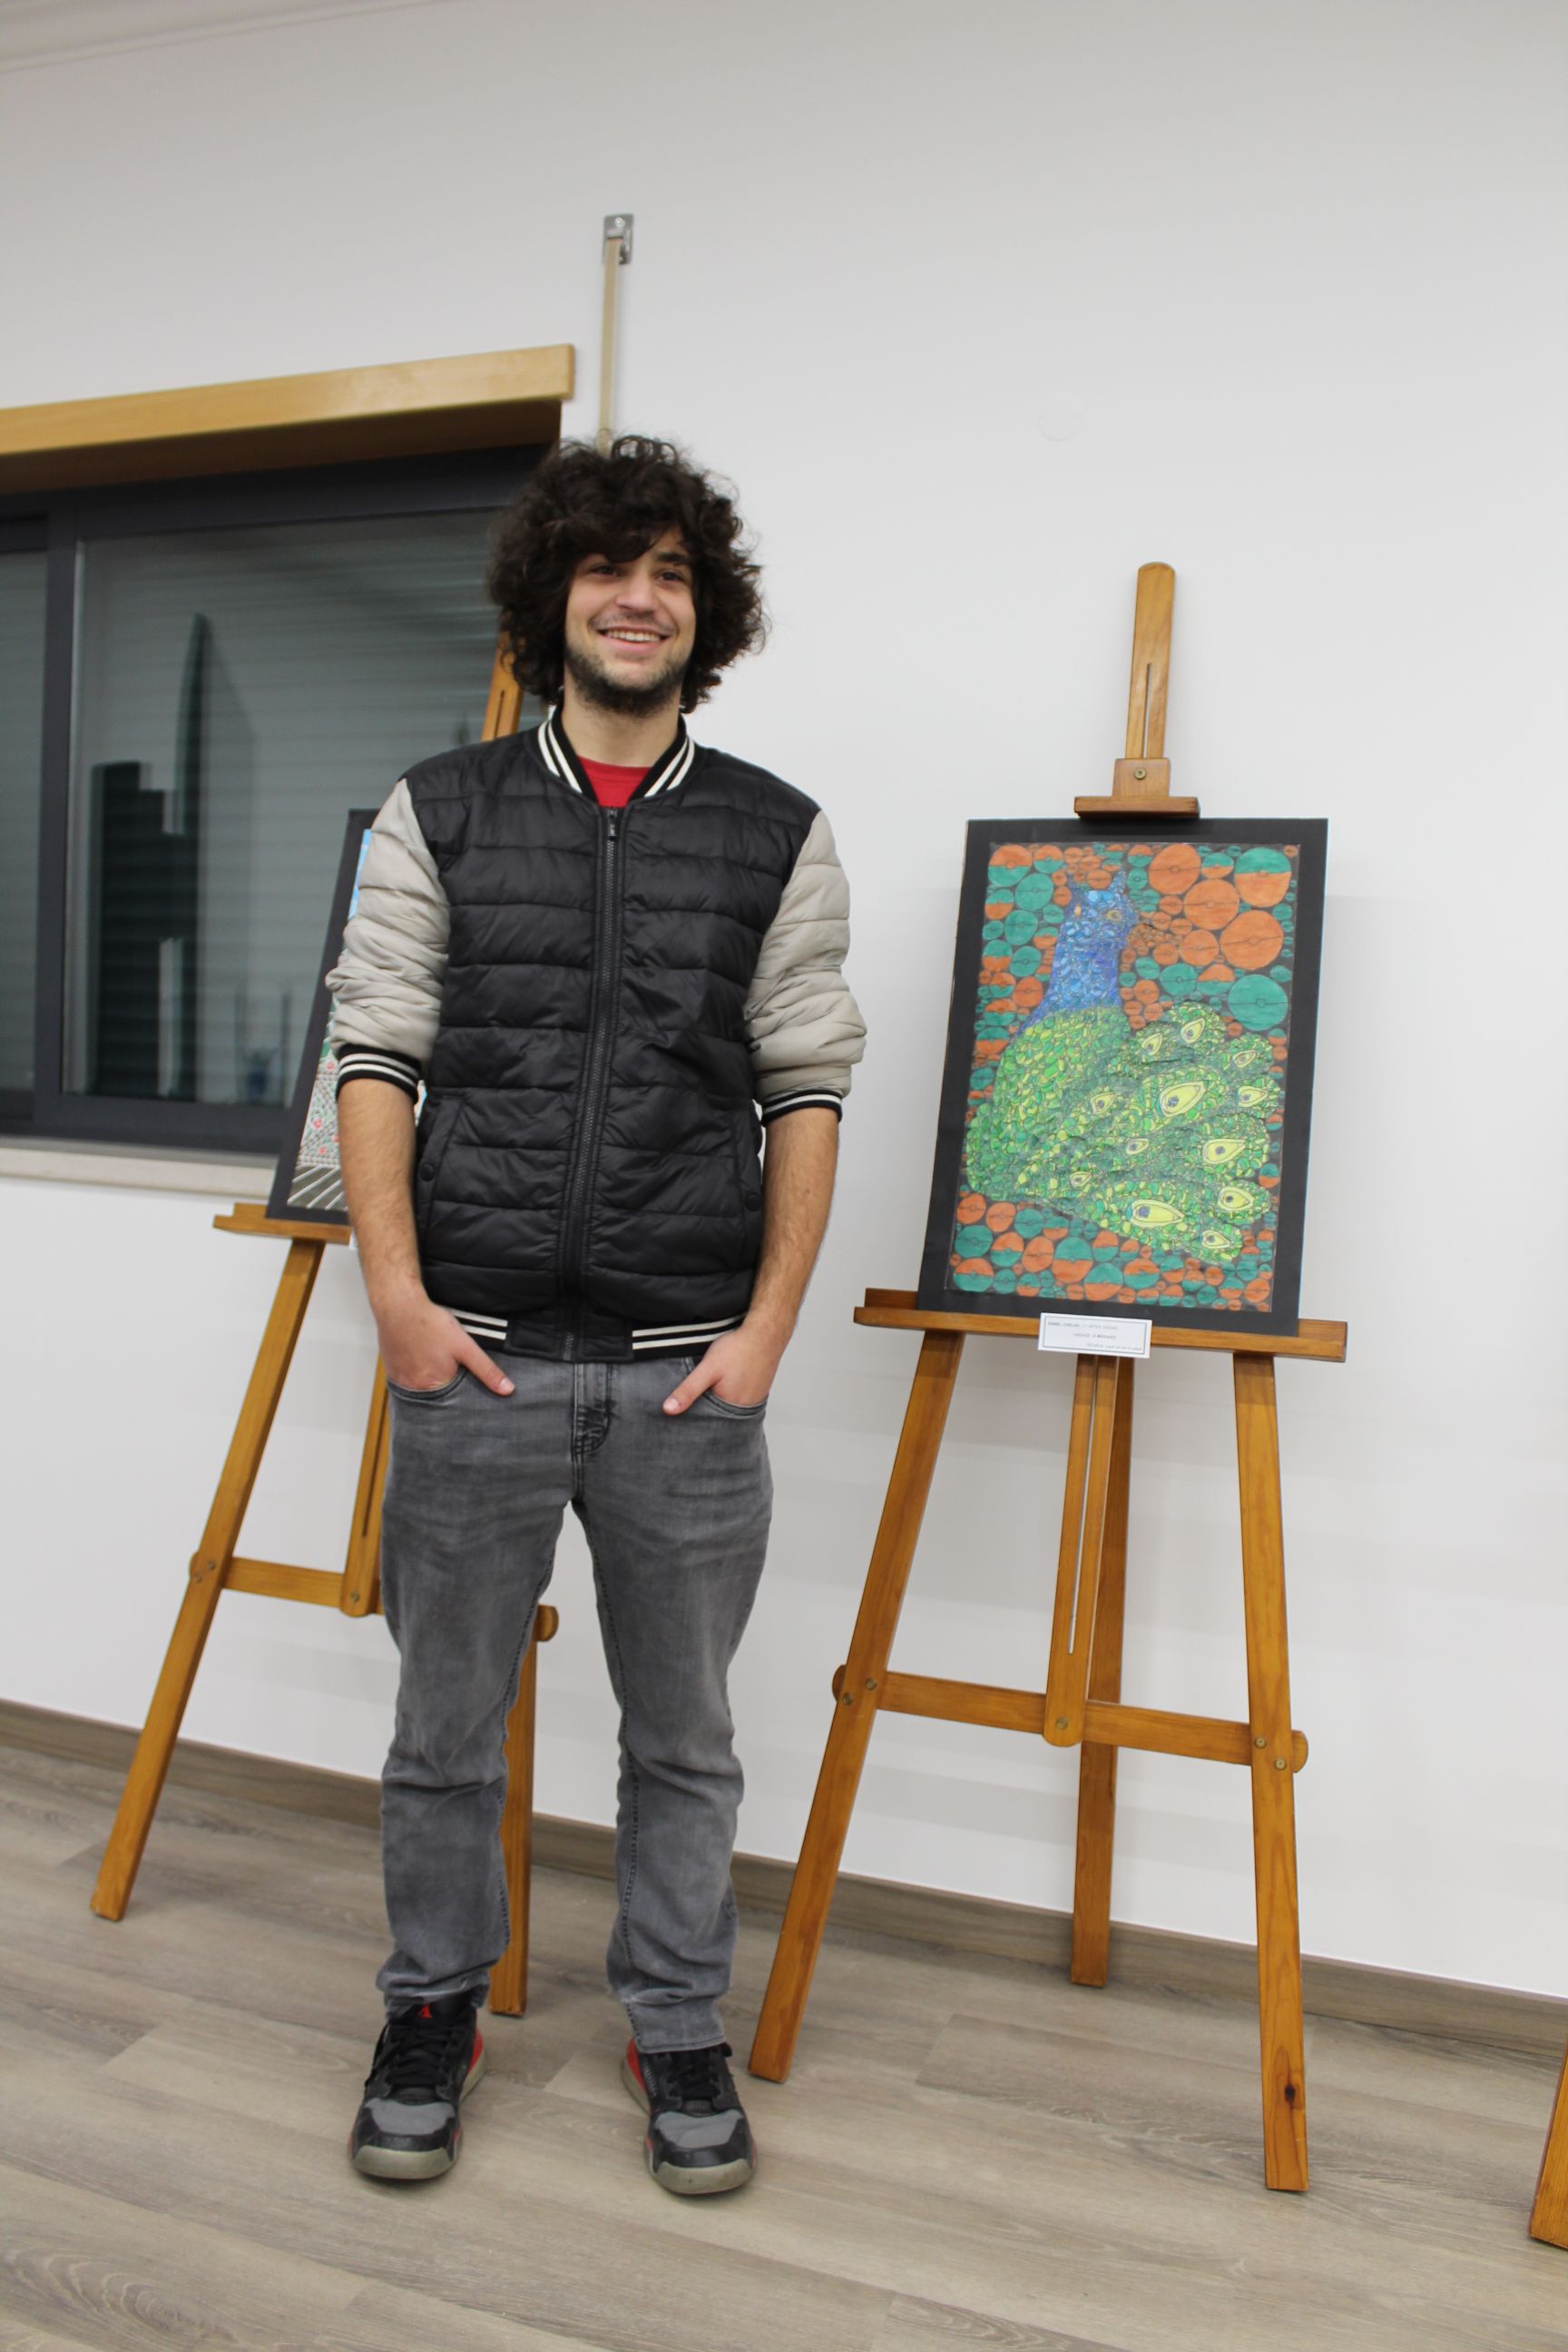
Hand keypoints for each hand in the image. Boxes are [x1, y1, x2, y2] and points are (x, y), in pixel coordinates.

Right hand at [375, 1289, 513, 1395]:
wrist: (398, 1305)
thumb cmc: (430, 1324)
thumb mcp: (465, 1346)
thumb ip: (486, 1370)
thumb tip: (507, 1390)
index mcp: (433, 1387)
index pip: (455, 1401)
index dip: (463, 1390)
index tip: (464, 1377)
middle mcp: (413, 1389)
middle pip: (438, 1396)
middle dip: (447, 1385)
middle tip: (446, 1362)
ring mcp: (400, 1381)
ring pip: (423, 1387)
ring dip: (431, 1378)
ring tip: (434, 1358)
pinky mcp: (392, 1371)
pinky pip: (409, 1379)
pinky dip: (417, 1373)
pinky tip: (421, 1358)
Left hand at [663, 1321, 787, 1414]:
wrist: (767, 1332)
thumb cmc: (739, 1349)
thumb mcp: (708, 1369)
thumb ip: (688, 1390)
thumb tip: (668, 1409)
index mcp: (731, 1408)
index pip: (706, 1422)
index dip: (694, 1415)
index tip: (685, 1408)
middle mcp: (744, 1408)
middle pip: (718, 1415)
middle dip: (706, 1407)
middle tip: (700, 1392)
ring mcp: (753, 1399)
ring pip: (728, 1405)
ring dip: (719, 1398)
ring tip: (715, 1384)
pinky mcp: (758, 1390)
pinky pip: (739, 1397)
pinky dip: (731, 1392)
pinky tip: (728, 1379)